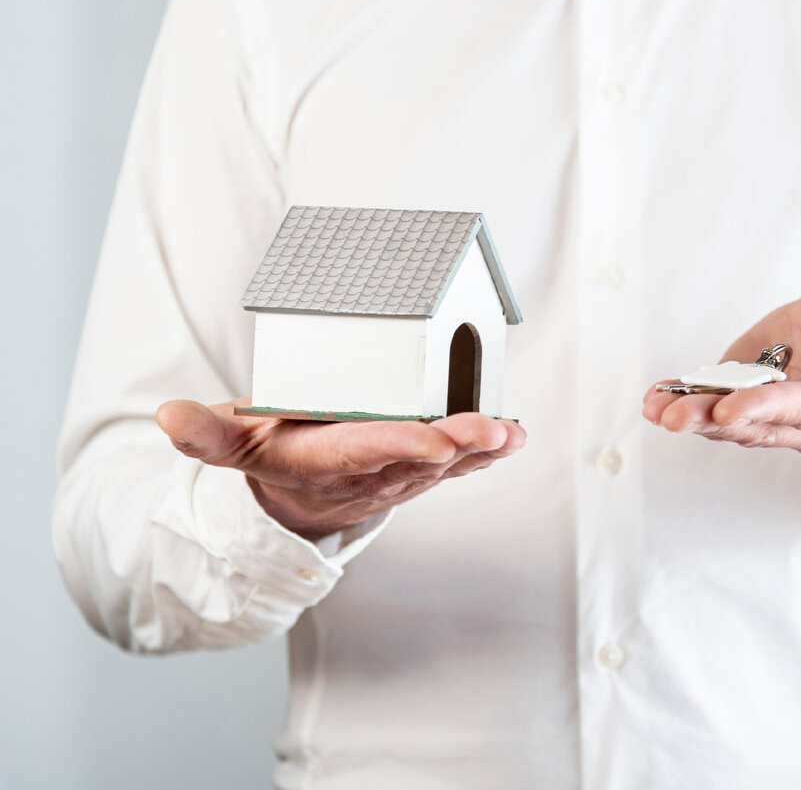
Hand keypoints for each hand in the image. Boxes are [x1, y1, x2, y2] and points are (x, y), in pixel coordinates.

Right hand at [156, 399, 525, 540]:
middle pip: (415, 458)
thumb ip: (204, 434)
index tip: (436, 440)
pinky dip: (485, 453)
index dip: (401, 445)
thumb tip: (166, 417)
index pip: (365, 451)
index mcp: (322, 460)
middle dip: (455, 445)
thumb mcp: (232, 444)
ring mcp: (397, 478)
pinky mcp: (417, 473)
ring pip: (442, 466)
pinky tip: (514, 437)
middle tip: (491, 430)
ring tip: (511, 433)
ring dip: (479, 450)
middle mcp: (367, 474)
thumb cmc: (270, 454)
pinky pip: (454, 465)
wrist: (297, 502)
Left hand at [643, 262, 800, 453]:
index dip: (767, 408)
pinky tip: (655, 396)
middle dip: (713, 421)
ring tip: (657, 407)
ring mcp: (772, 412)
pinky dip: (682, 400)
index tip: (729, 407)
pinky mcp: (744, 396)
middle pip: (758, 426)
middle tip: (675, 417)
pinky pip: (711, 405)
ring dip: (690, 417)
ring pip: (729, 424)